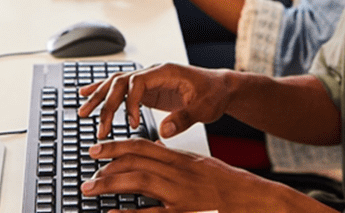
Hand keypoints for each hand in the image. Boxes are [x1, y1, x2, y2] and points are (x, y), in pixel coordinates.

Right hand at [78, 63, 233, 139]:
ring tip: (83, 113)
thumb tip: (164, 131)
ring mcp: (149, 80)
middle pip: (121, 82)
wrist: (221, 87)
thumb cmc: (215, 94)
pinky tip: (86, 94)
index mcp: (166, 72)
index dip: (130, 103)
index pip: (137, 82)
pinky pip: (121, 87)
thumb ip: (185, 118)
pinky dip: (103, 90)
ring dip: (99, 97)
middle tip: (100, 127)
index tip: (130, 123)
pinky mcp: (148, 89)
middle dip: (107, 104)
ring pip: (116, 83)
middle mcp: (154, 72)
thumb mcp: (205, 108)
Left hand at [82, 139, 294, 211]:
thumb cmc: (230, 187)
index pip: (143, 146)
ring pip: (139, 181)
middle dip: (108, 161)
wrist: (255, 199)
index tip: (98, 147)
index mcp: (182, 160)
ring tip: (90, 187)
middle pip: (137, 160)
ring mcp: (181, 194)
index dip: (117, 145)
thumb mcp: (202, 168)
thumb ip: (178, 165)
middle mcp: (179, 173)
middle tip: (88, 164)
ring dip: (110, 183)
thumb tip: (153, 163)